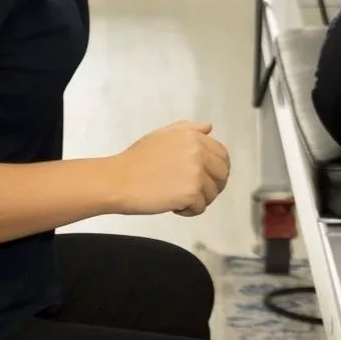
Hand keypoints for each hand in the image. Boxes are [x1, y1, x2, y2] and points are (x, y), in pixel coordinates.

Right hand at [109, 121, 229, 217]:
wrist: (118, 180)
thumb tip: (209, 127)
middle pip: (222, 174)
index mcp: (194, 136)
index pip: (222, 154)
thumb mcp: (162, 135)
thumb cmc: (136, 159)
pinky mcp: (191, 192)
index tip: (206, 179)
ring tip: (177, 199)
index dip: (217, 169)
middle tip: (194, 193)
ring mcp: (196, 172)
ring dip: (198, 200)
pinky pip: (201, 207)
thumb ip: (188, 129)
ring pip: (212, 193)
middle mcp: (199, 151)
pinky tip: (173, 207)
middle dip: (212, 186)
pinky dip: (189, 211)